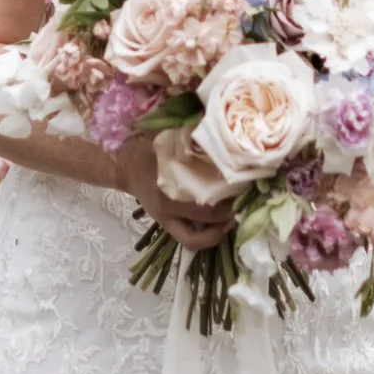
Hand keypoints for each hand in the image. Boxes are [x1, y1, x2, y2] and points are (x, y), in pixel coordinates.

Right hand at [115, 128, 236, 250]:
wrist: (127, 165)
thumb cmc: (153, 149)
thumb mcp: (173, 139)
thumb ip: (194, 138)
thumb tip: (222, 133)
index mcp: (170, 184)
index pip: (206, 197)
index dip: (230, 197)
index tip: (246, 187)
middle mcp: (168, 206)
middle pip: (207, 217)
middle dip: (229, 212)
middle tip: (245, 202)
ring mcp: (166, 219)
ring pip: (194, 240)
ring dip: (217, 233)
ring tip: (232, 219)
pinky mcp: (166, 225)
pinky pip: (187, 240)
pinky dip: (204, 237)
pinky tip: (219, 225)